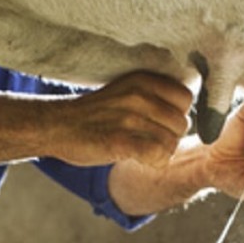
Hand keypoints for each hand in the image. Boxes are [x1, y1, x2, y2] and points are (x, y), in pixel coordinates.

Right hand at [49, 71, 192, 169]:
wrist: (57, 125)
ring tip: (141, 151)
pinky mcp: (120, 141)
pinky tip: (139, 159)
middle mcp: (139, 95)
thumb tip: (187, 115)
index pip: (185, 99)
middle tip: (148, 142)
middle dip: (170, 137)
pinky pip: (158, 155)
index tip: (159, 125)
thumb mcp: (125, 92)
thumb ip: (154, 97)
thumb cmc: (94, 115)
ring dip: (161, 153)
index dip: (176, 116)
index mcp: (143, 80)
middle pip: (181, 123)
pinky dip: (153, 162)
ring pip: (171, 142)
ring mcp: (129, 118)